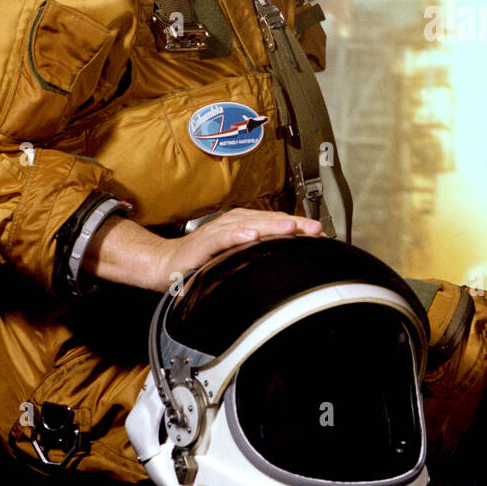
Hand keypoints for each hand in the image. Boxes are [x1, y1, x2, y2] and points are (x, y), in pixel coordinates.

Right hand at [86, 208, 324, 291]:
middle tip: (314, 229)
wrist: (165, 266)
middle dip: (292, 223)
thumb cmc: (203, 262)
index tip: (321, 233)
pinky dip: (236, 235)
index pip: (275, 222)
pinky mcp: (202, 243)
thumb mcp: (236, 257)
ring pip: (248, 224)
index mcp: (243, 225)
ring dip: (270, 225)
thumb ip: (258, 254)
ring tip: (290, 227)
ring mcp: (218, 231)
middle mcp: (233, 223)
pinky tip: (250, 235)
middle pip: (267, 219)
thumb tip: (290, 260)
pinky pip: (221, 237)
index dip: (298, 225)